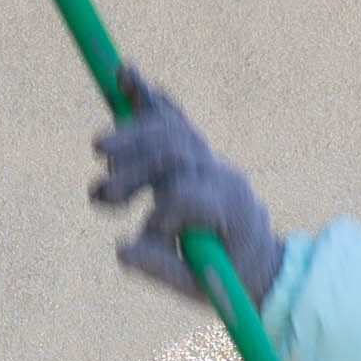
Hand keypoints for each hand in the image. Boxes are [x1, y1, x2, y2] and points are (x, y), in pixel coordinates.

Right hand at [91, 81, 280, 304]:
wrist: (262, 262)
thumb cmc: (229, 279)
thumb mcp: (197, 286)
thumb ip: (160, 267)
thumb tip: (120, 248)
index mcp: (228, 207)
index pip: (183, 195)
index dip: (159, 217)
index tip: (149, 239)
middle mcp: (222, 175)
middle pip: (173, 152)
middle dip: (133, 167)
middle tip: (99, 197)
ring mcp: (212, 162)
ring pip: (170, 132)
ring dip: (131, 136)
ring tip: (98, 147)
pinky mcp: (199, 155)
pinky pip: (174, 122)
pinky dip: (149, 101)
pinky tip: (127, 75)